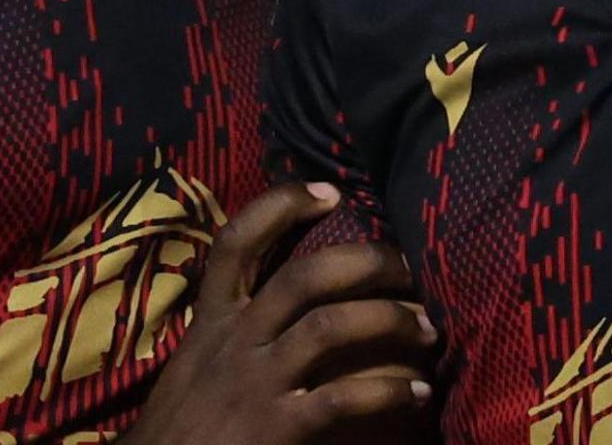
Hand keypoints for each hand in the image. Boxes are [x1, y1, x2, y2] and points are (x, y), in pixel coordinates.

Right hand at [124, 182, 434, 444]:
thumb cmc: (182, 424)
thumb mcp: (196, 363)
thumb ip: (234, 328)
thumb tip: (288, 297)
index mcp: (212, 321)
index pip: (236, 243)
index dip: (282, 206)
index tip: (331, 191)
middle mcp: (234, 343)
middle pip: (304, 277)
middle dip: (367, 262)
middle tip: (411, 264)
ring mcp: (255, 383)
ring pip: (330, 326)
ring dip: (389, 320)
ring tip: (428, 328)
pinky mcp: (275, 427)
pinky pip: (343, 398)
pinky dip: (389, 391)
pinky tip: (419, 392)